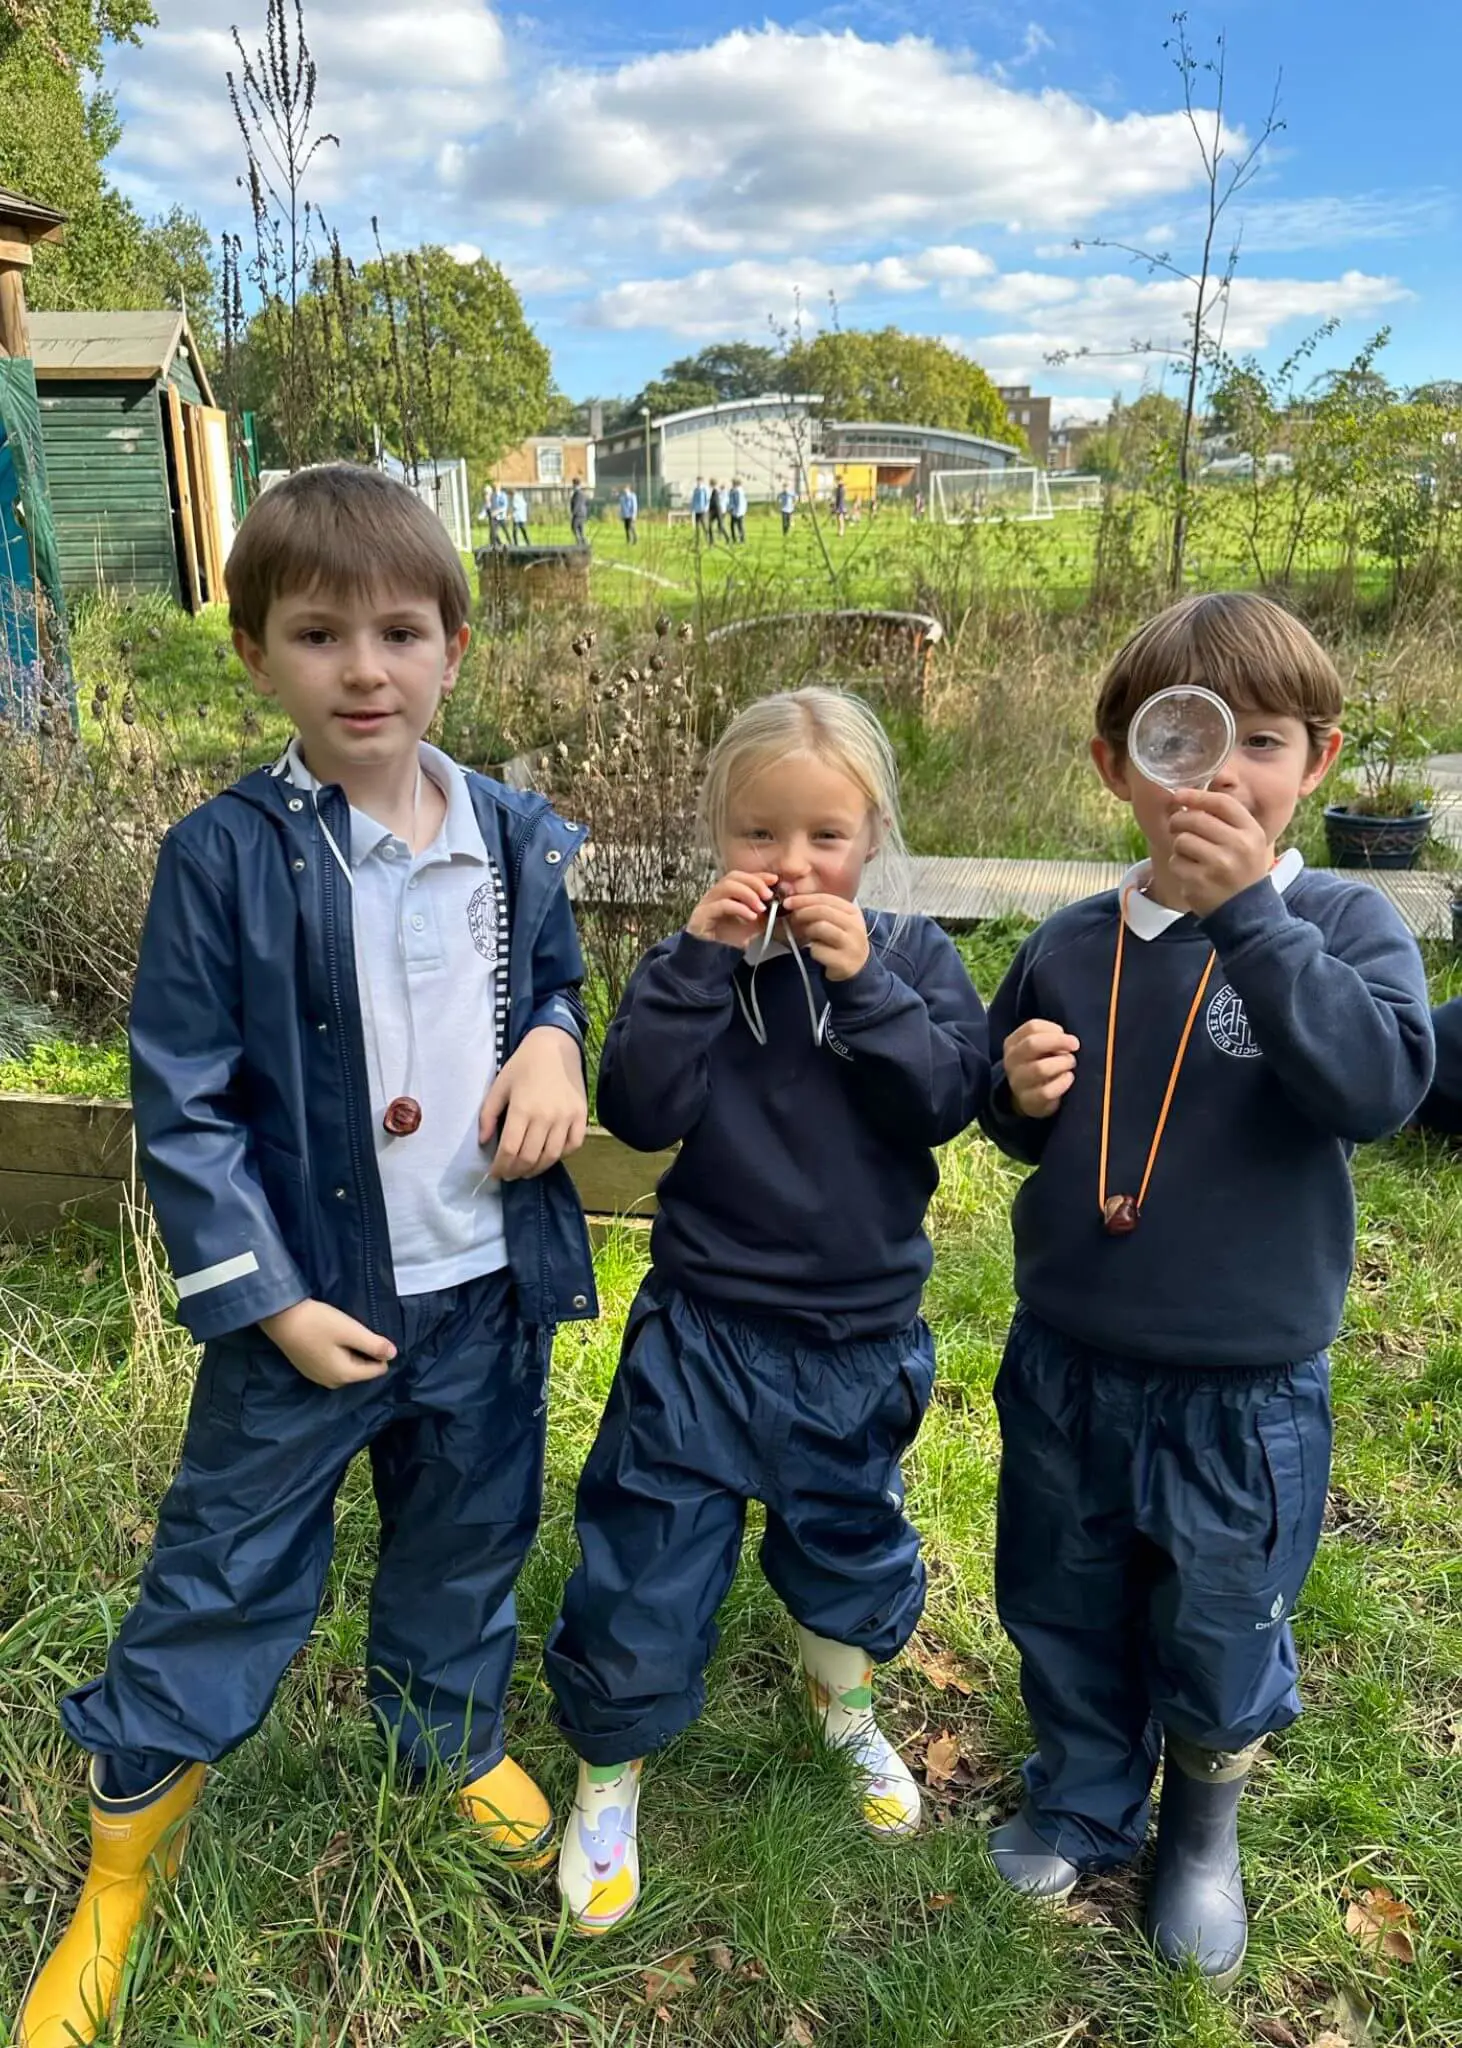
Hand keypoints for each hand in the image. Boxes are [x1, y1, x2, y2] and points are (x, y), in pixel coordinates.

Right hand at [259, 1298, 394, 1388]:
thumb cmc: (317, 1323)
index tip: (367, 1334)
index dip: (379, 1350)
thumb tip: (394, 1354)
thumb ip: (373, 1344)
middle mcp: (332, 1383)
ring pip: (347, 1367)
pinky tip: (329, 1337)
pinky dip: (336, 1353)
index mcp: (345, 1376)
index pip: (377, 1369)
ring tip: (342, 1332)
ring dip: (350, 1351)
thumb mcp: (350, 1331)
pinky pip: (333, 1365)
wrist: (280, 1319)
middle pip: (362, 1369)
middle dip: (363, 1352)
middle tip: (353, 1330)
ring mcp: (318, 1378)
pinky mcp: (309, 1369)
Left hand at [479, 1025, 588, 1178]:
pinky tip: (548, 1156)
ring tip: (526, 1171)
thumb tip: (484, 1142)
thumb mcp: (499, 1086)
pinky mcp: (581, 1116)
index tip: (495, 1172)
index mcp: (522, 1109)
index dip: (500, 1167)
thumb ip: (488, 1115)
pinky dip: (560, 1156)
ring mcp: (566, 1117)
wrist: (555, 1047)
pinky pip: (573, 1146)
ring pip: (551, 1156)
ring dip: (536, 1169)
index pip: (510, 1150)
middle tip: (508, 1174)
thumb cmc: (523, 1065)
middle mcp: (546, 1116)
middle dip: (515, 1171)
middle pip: (529, 1157)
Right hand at [686, 870, 777, 948]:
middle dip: (754, 883)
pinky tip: (751, 917)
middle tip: (769, 895)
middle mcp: (714, 895)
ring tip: (761, 908)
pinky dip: (739, 908)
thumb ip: (765, 910)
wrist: (715, 961)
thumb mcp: (755, 924)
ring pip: (726, 886)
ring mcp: (706, 904)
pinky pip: (722, 904)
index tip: (775, 880)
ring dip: (748, 894)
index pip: (742, 877)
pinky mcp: (701, 915)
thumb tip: (780, 898)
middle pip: (733, 877)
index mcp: (725, 894)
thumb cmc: (732, 942)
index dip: (758, 876)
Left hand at [782, 891, 870, 981]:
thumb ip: (818, 909)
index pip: (826, 898)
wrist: (857, 966)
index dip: (804, 899)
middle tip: (792, 918)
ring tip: (808, 936)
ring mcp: (851, 945)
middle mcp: (855, 926)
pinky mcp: (844, 962)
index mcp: (852, 912)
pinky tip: (818, 952)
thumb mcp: (835, 921)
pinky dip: (812, 950)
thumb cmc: (839, 941)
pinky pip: (818, 950)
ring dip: (808, 931)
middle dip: (802, 912)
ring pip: (820, 927)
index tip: (788, 901)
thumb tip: (793, 902)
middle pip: (822, 911)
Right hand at [1003, 1018, 1079, 1118]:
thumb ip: (1050, 1038)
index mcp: (1013, 1043)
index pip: (1032, 1027)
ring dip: (1062, 1063)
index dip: (1053, 1029)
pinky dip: (1063, 1082)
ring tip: (1070, 1064)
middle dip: (1059, 1042)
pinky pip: (1047, 1091)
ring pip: (1040, 1068)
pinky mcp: (1028, 1100)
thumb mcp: (1040, 1048)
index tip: (1065, 1034)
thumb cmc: (1039, 1064)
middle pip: (1032, 1044)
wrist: (1029, 1097)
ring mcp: (1017, 1082)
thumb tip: (1067, 1041)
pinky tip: (1068, 1078)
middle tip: (1075, 1045)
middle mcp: (1011, 1061)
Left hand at [1166, 788, 1271, 915]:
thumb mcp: (1247, 841)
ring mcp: (1219, 865)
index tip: (1178, 795)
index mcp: (1251, 832)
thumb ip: (1224, 820)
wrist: (1247, 910)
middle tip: (1176, 826)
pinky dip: (1178, 866)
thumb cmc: (1241, 869)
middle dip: (1178, 821)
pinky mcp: (1200, 882)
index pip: (1221, 804)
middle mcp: (1238, 846)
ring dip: (1180, 847)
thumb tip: (1188, 799)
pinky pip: (1176, 862)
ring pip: (1181, 840)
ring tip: (1191, 856)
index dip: (1196, 796)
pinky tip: (1191, 873)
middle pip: (1194, 820)